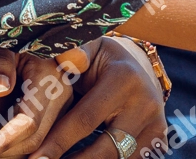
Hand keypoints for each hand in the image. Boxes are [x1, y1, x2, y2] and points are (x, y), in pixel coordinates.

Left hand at [0, 47, 86, 157]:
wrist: (41, 37)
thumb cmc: (16, 40)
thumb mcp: (5, 43)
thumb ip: (0, 61)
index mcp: (49, 79)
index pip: (29, 121)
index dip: (5, 139)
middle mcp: (61, 97)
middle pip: (34, 140)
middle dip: (3, 154)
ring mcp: (63, 108)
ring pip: (38, 145)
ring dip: (9, 155)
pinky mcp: (58, 115)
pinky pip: (39, 139)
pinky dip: (17, 149)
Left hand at [22, 37, 167, 158]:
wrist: (139, 64)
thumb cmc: (102, 59)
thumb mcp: (89, 48)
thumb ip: (73, 54)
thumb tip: (63, 59)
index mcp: (123, 79)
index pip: (85, 119)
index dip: (58, 141)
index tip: (36, 157)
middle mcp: (145, 104)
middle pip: (106, 149)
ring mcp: (156, 125)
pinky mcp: (159, 141)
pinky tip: (82, 158)